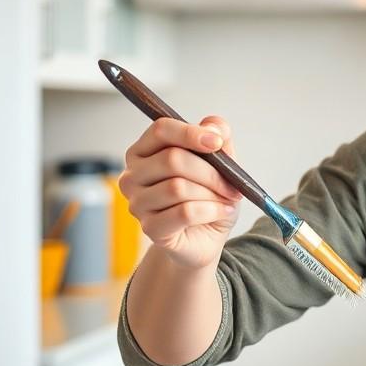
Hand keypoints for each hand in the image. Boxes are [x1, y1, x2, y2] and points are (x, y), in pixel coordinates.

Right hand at [119, 115, 244, 269]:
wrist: (205, 238)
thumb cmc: (208, 196)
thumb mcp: (221, 163)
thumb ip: (218, 136)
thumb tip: (213, 127)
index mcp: (144, 151)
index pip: (161, 130)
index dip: (191, 133)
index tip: (217, 143)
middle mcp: (132, 175)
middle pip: (172, 159)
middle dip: (211, 172)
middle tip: (232, 184)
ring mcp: (137, 203)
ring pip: (178, 187)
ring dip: (212, 194)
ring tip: (226, 200)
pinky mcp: (150, 228)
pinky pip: (184, 213)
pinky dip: (211, 211)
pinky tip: (222, 212)